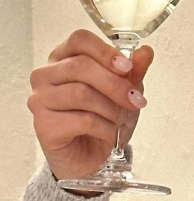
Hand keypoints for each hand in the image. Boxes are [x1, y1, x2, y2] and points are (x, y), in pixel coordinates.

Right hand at [27, 29, 153, 181]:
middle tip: (135, 101)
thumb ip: (133, 72)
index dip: (105, 51)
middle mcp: (46, 75)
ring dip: (110, 110)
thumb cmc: (103, 121)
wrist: (92, 159)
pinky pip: (81, 120)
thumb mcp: (124, 93)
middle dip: (115, 84)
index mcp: (64, 58)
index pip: (80, 40)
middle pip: (81, 66)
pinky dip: (104, 128)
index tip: (127, 67)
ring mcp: (41, 99)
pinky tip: (109, 135)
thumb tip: (146, 52)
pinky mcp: (44, 125)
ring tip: (120, 122)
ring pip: (81, 93)